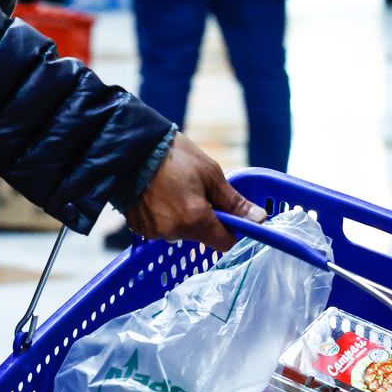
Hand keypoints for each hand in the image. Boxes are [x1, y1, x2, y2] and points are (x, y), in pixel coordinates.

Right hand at [128, 134, 266, 252]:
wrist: (131, 148)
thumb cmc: (175, 156)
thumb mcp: (210, 174)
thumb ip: (234, 202)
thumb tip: (260, 219)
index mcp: (195, 220)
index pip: (224, 243)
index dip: (231, 231)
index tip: (228, 215)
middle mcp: (174, 232)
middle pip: (201, 237)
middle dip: (205, 220)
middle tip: (197, 193)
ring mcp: (154, 232)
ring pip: (180, 233)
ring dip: (182, 218)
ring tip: (174, 191)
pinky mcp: (139, 228)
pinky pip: (160, 228)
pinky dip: (164, 217)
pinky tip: (158, 197)